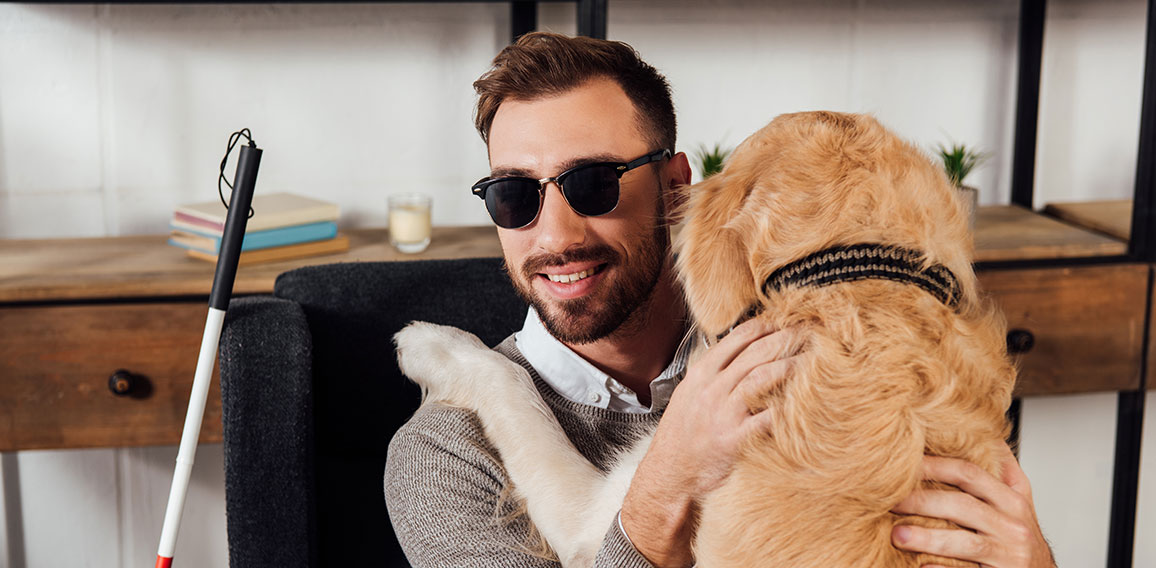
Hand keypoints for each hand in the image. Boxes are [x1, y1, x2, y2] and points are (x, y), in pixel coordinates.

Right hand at [621, 319, 799, 566]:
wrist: (669, 473)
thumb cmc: (682, 436)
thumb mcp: (690, 394)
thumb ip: (714, 374)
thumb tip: (743, 353)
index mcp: (702, 374)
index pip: (738, 338)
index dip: (767, 326)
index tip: (787, 321)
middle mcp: (712, 388)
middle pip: (756, 352)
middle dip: (787, 338)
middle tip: (811, 332)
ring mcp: (723, 413)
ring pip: (763, 377)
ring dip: (791, 365)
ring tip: (815, 360)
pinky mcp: (734, 439)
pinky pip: (767, 418)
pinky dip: (787, 408)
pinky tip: (805, 402)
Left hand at [891, 443, 1055, 567]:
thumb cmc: (1020, 538)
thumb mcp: (1019, 499)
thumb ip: (1003, 468)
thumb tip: (986, 431)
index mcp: (1012, 499)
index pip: (969, 473)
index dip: (934, 466)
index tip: (904, 463)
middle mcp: (1013, 524)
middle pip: (962, 505)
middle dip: (922, 501)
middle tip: (891, 500)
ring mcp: (1010, 554)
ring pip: (963, 542)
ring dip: (927, 537)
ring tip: (897, 535)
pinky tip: (922, 566)